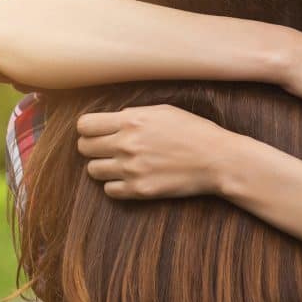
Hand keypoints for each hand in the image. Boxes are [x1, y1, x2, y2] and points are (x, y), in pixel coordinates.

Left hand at [76, 105, 229, 199]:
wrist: (217, 160)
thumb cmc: (194, 131)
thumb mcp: (163, 112)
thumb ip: (133, 115)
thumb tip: (111, 120)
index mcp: (131, 120)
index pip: (85, 125)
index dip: (88, 129)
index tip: (96, 132)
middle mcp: (127, 144)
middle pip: (84, 148)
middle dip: (93, 147)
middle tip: (108, 148)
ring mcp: (132, 169)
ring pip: (93, 170)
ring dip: (104, 166)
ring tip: (121, 164)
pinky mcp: (140, 190)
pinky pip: (109, 190)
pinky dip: (116, 185)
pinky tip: (131, 178)